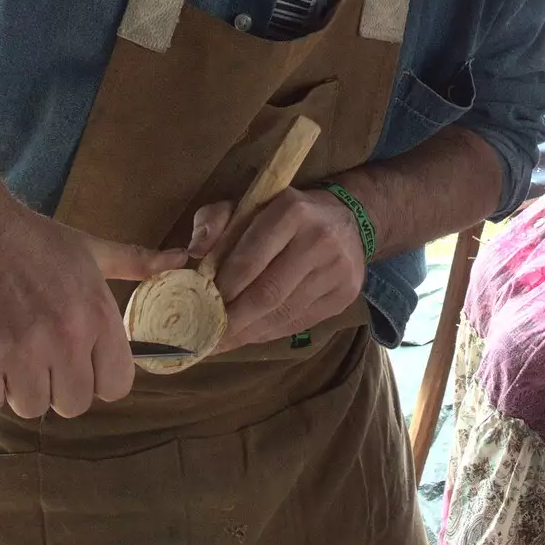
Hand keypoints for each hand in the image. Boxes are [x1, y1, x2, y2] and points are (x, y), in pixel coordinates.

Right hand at [0, 199, 186, 419]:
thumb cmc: (32, 238)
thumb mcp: (90, 248)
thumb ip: (136, 262)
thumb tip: (180, 260)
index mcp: (97, 315)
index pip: (117, 386)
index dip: (99, 381)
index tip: (81, 367)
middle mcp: (64, 337)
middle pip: (73, 404)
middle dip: (58, 389)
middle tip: (41, 362)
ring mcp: (19, 349)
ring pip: (30, 407)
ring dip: (19, 390)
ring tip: (11, 357)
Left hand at [193, 187, 365, 350]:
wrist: (348, 219)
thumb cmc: (286, 213)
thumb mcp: (247, 203)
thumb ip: (214, 220)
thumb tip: (195, 253)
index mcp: (292, 211)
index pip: (250, 260)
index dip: (223, 289)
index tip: (201, 306)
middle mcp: (320, 239)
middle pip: (268, 293)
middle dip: (233, 319)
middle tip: (207, 335)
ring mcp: (338, 269)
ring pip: (284, 312)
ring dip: (250, 332)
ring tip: (225, 341)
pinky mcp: (346, 293)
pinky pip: (301, 321)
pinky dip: (272, 332)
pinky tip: (252, 335)